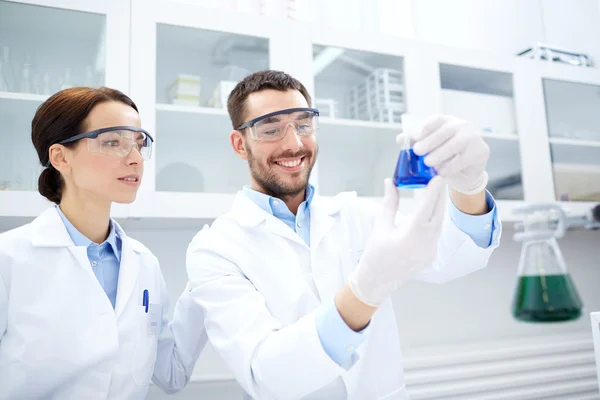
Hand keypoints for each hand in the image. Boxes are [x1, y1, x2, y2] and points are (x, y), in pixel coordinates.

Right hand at [347, 176, 445, 306]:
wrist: (378, 280)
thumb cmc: (375, 253)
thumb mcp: (381, 226)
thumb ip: (389, 203)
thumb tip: (390, 182)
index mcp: (410, 237)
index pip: (426, 209)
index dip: (432, 192)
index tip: (437, 178)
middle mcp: (424, 244)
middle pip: (437, 214)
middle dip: (438, 196)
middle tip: (438, 179)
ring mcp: (430, 251)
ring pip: (439, 224)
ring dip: (438, 207)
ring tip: (435, 192)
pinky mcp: (431, 255)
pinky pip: (436, 233)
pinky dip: (435, 219)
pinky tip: (432, 210)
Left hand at [397, 115, 489, 194]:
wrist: (466, 170)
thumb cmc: (445, 155)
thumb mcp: (430, 147)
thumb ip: (416, 142)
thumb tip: (400, 138)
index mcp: (447, 122)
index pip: (436, 120)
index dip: (424, 128)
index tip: (414, 138)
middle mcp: (461, 126)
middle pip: (445, 130)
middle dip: (430, 141)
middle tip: (417, 152)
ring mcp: (472, 137)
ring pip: (455, 144)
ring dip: (439, 154)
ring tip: (427, 163)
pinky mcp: (479, 152)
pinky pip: (463, 159)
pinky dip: (449, 167)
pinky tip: (440, 172)